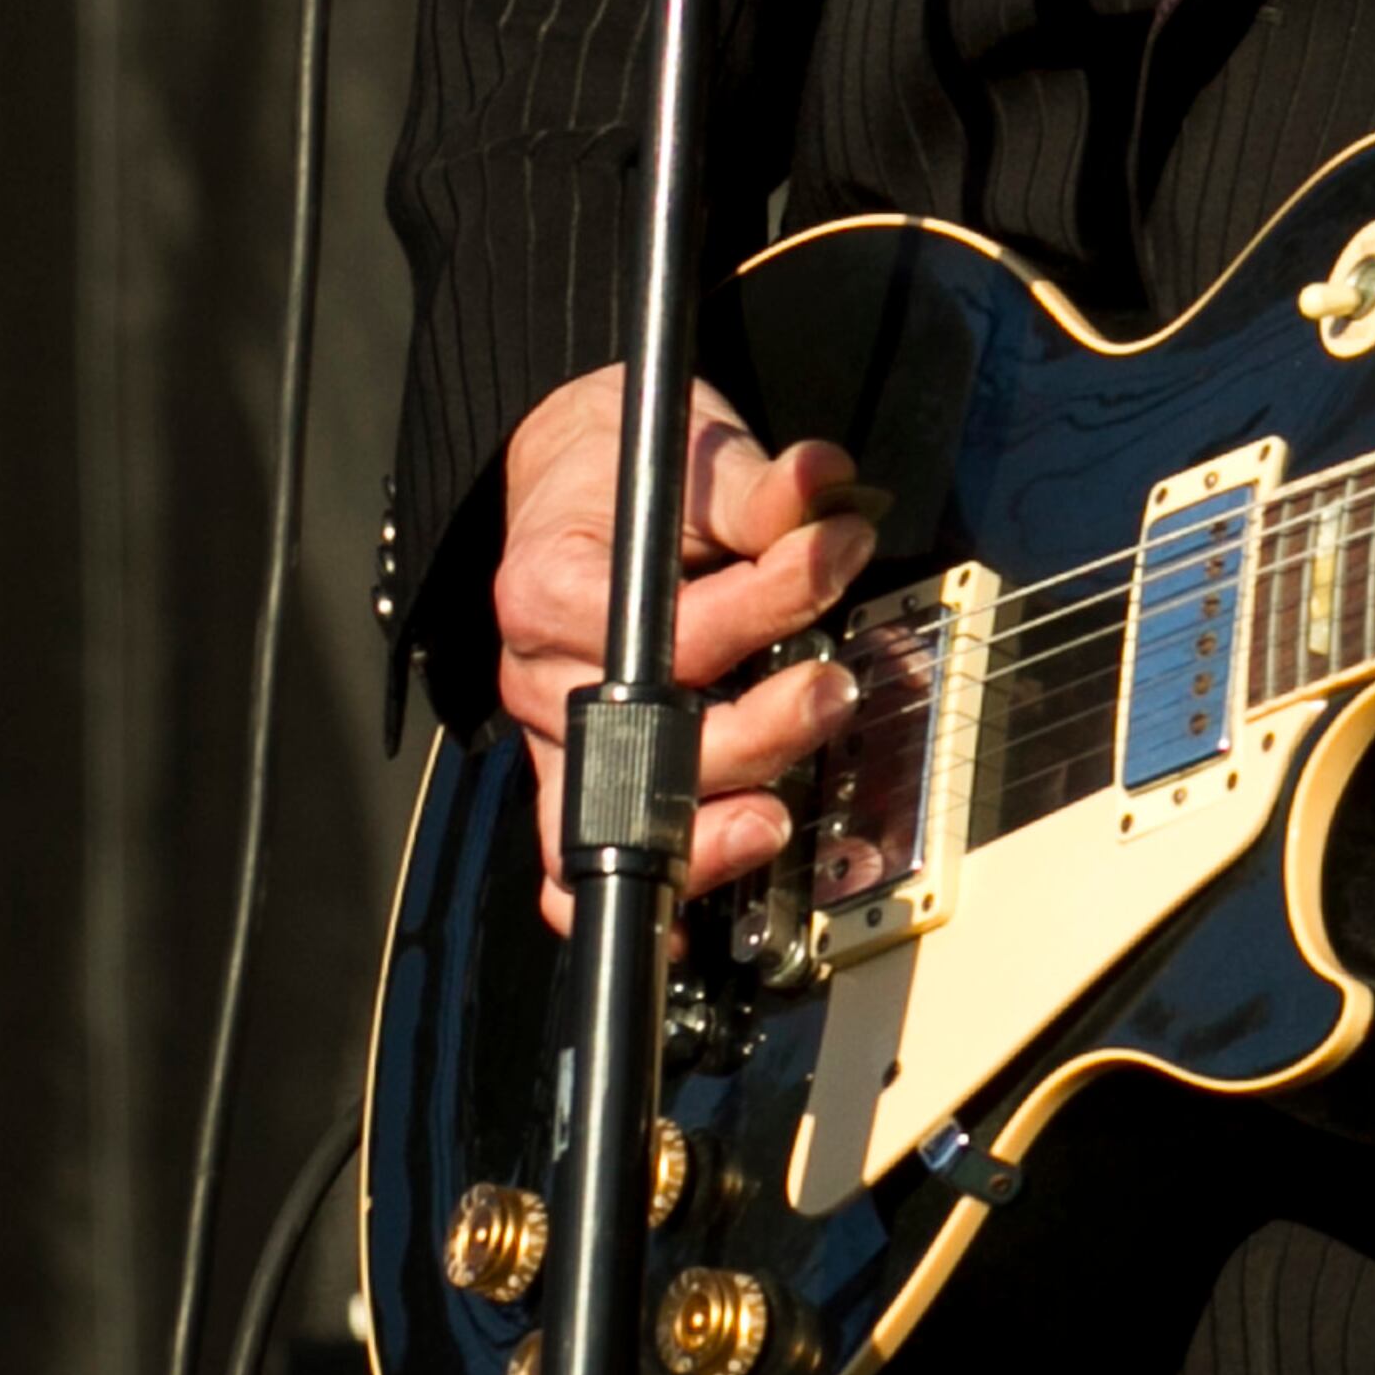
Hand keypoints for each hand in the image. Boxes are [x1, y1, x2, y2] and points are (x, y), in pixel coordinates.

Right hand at [491, 367, 876, 933]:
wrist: (571, 480)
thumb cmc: (625, 473)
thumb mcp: (693, 455)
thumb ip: (759, 487)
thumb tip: (821, 483)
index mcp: (553, 587)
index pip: (672, 625)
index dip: (766, 602)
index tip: (834, 558)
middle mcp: (541, 675)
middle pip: (648, 741)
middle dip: (757, 728)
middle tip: (834, 689)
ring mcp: (554, 738)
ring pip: (616, 820)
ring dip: (712, 827)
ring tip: (783, 809)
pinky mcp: (572, 776)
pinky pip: (581, 865)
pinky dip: (641, 889)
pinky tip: (692, 919)